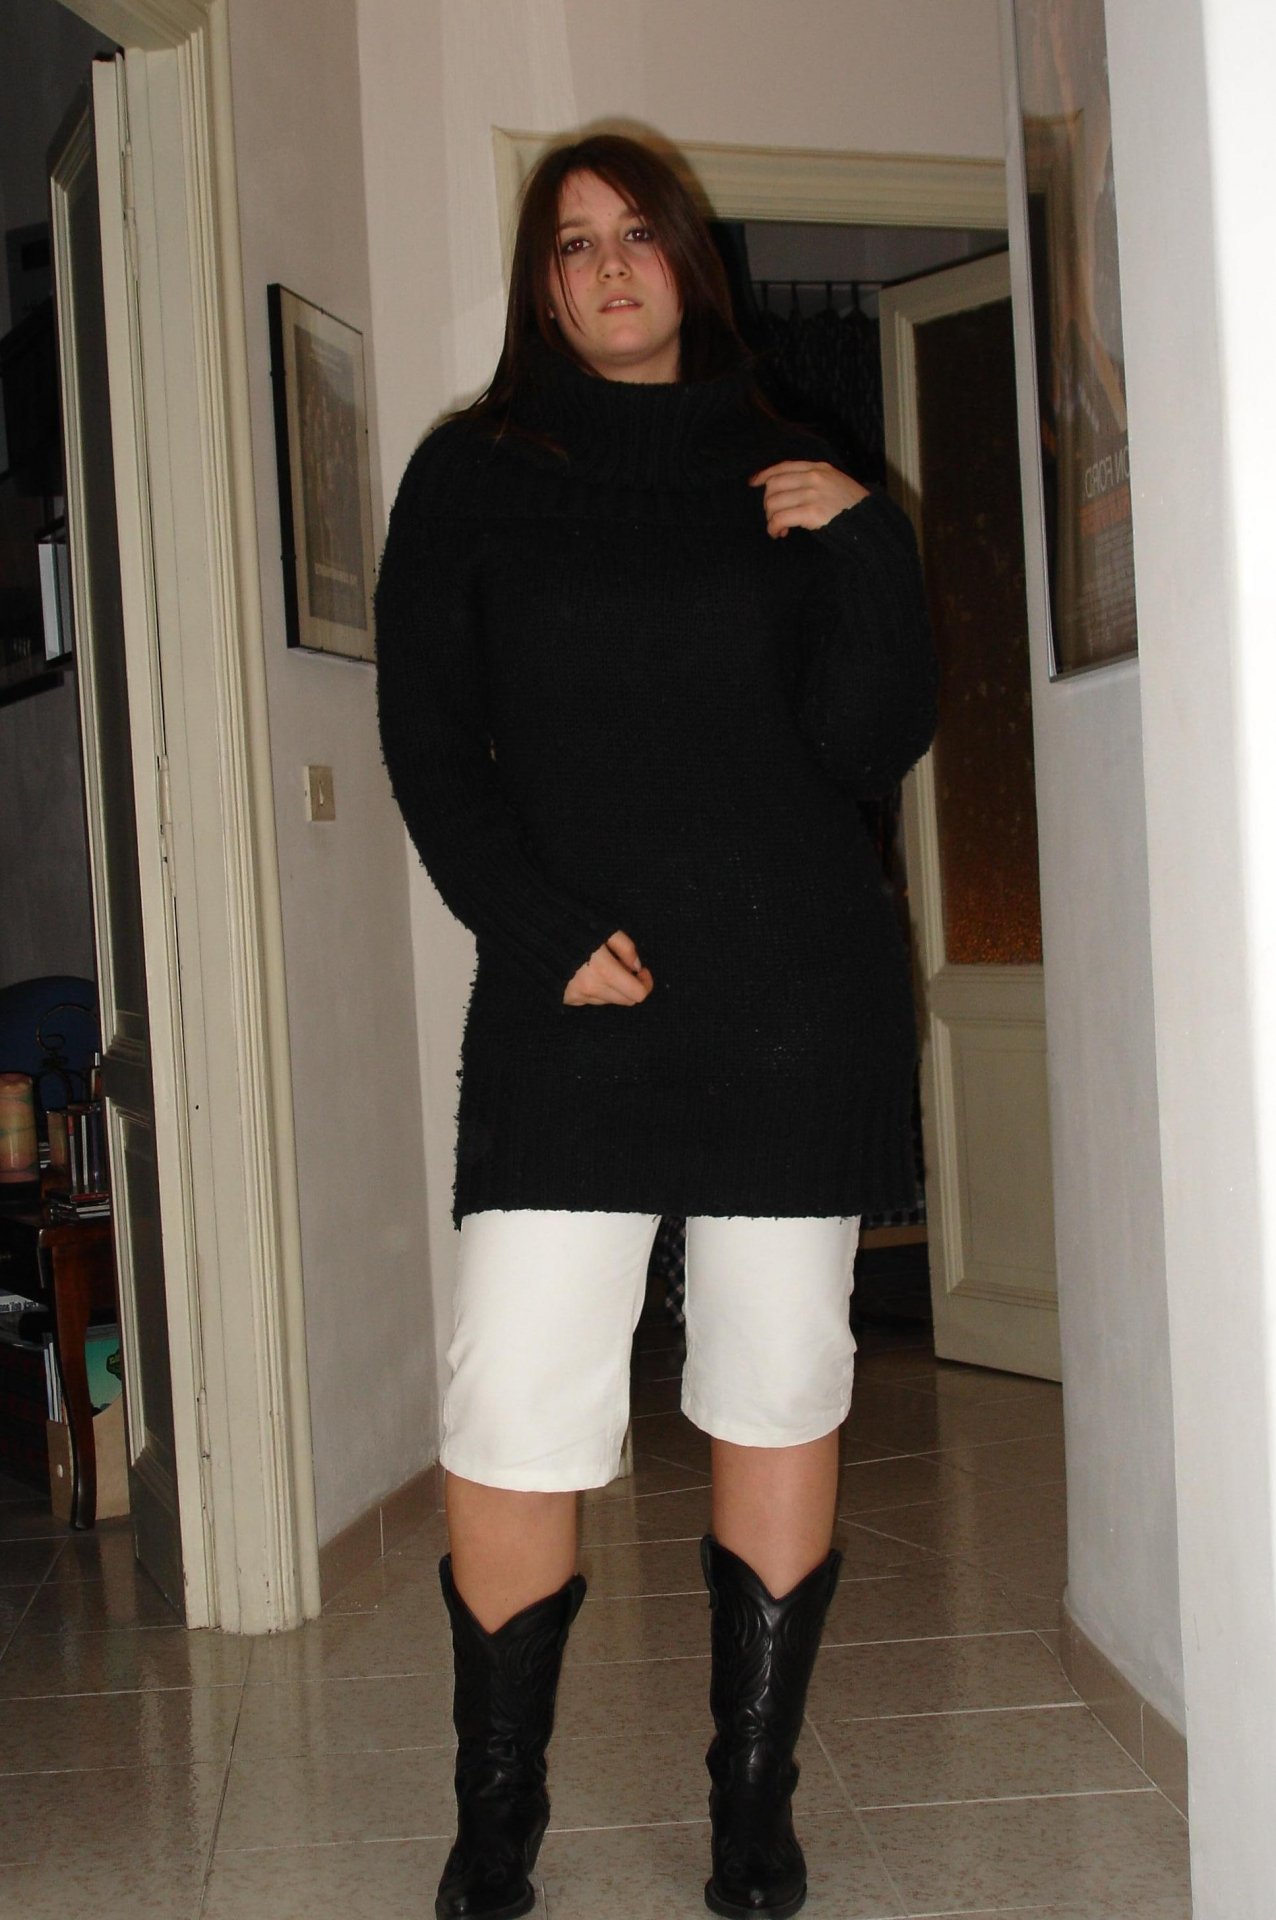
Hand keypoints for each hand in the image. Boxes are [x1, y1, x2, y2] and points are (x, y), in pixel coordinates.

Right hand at [563, 930, 653, 1005]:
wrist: (532, 931)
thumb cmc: (571, 924)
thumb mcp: (605, 928)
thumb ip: (626, 948)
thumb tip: (637, 966)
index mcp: (604, 971)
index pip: (637, 994)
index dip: (645, 983)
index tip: (641, 970)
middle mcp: (591, 989)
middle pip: (625, 1001)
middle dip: (630, 985)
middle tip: (623, 966)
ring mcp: (577, 996)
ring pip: (607, 1000)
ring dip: (612, 987)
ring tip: (602, 966)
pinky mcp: (565, 998)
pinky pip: (589, 1000)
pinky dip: (595, 989)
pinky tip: (586, 972)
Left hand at [749, 460, 869, 538]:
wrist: (870, 523)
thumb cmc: (853, 509)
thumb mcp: (836, 484)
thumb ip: (815, 481)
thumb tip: (787, 489)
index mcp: (819, 468)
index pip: (784, 466)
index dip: (765, 474)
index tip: (753, 482)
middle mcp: (814, 477)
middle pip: (774, 485)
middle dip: (768, 503)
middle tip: (773, 517)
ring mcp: (812, 493)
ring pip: (773, 503)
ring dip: (770, 518)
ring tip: (778, 529)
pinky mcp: (811, 512)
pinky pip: (780, 518)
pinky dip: (774, 527)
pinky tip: (779, 533)